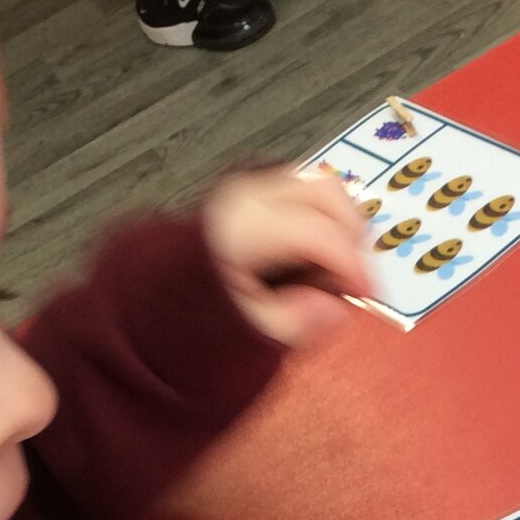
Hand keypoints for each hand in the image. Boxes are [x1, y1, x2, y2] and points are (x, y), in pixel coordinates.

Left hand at [203, 169, 374, 347]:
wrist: (153, 299)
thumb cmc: (191, 316)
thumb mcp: (246, 332)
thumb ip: (297, 322)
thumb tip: (336, 308)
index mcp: (244, 228)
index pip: (322, 233)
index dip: (354, 267)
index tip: (366, 296)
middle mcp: (245, 196)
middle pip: (327, 195)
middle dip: (352, 237)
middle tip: (351, 279)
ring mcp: (245, 188)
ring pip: (316, 187)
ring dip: (337, 224)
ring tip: (329, 268)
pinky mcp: (247, 192)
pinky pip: (298, 191)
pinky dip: (317, 217)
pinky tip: (308, 254)